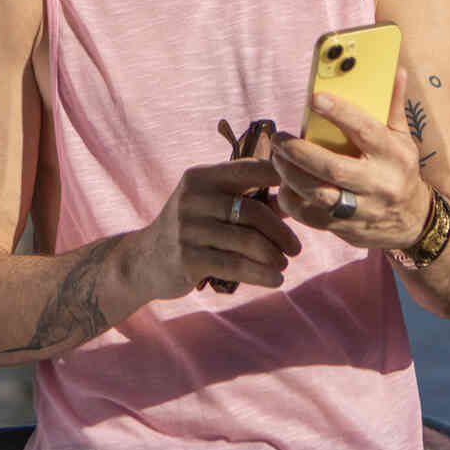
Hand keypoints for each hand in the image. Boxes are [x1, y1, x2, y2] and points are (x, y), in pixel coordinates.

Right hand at [129, 158, 300, 301]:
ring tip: (284, 264)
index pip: (248, 169)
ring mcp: (187, 228)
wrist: (144, 261)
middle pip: (251, 211)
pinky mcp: (187, 258)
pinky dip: (261, 274)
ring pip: (246, 241)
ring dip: (273, 255)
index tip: (305, 195)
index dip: (281, 178)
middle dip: (280, 231)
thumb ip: (249, 199)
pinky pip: (235, 265)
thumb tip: (297, 197)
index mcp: (201, 177)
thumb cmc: (191, 229)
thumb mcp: (212, 206)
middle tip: (296, 247)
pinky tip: (275, 279)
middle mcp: (192, 198)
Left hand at [271, 68, 429, 249]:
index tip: (314, 98)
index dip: (339, 113)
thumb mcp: (403, 138)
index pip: (365, 130)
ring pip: (318, 194)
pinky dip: (292, 200)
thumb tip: (396, 69)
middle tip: (280, 138)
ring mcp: (362, 209)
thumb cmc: (401, 170)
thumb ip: (393, 105)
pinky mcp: (345, 228)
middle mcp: (379, 183)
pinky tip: (284, 183)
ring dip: (290, 175)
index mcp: (393, 155)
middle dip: (300, 152)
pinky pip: (311, 216)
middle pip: (333, 168)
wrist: (413, 221)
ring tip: (277, 158)